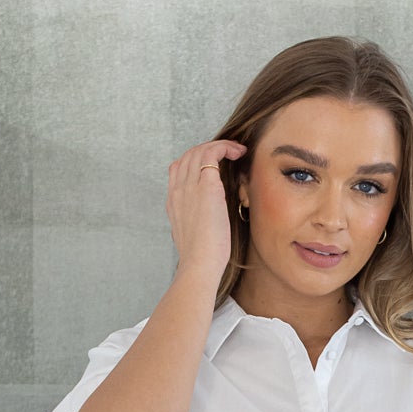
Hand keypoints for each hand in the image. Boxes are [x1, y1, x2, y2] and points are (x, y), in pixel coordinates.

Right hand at [166, 138, 246, 281]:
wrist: (199, 265)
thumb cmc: (201, 258)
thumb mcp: (193, 236)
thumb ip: (195, 222)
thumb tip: (207, 218)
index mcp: (174, 201)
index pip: (178, 168)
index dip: (195, 160)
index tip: (213, 165)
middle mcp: (179, 190)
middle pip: (189, 155)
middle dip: (209, 149)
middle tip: (228, 154)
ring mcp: (190, 186)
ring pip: (200, 150)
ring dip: (220, 146)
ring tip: (237, 150)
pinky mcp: (207, 187)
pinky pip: (213, 153)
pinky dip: (226, 147)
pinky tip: (239, 152)